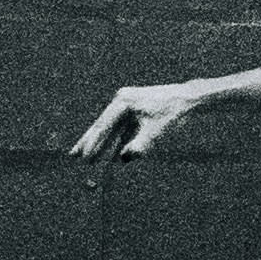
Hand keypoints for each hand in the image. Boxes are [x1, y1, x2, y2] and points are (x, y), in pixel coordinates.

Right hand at [73, 81, 194, 161]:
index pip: (104, 125)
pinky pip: (121, 131)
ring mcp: (127, 107)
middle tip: (72, 156)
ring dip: (100, 146)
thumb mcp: (156, 131)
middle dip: (88, 143)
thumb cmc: (172, 113)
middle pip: (101, 126)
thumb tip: (123, 160)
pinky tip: (108, 158)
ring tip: (85, 159)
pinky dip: (115, 144)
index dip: (93, 143)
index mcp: (123, 101)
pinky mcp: (134, 114)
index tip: (85, 157)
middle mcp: (122, 101)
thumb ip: (139, 146)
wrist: (188, 99)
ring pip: (110, 130)